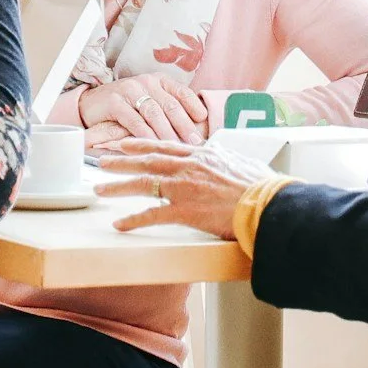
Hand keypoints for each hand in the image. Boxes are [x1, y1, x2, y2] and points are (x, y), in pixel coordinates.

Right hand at [77, 73, 208, 143]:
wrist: (91, 105)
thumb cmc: (126, 107)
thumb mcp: (149, 103)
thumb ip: (168, 111)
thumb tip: (194, 130)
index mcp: (160, 81)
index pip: (182, 92)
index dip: (194, 106)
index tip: (204, 122)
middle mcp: (147, 82)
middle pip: (171, 105)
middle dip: (185, 125)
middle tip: (195, 142)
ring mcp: (130, 90)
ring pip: (154, 113)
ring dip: (167, 133)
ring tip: (177, 147)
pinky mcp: (115, 102)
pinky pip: (134, 121)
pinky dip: (145, 135)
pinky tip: (153, 146)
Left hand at [95, 140, 271, 238]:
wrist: (268, 203)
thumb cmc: (263, 187)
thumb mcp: (244, 163)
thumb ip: (228, 159)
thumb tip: (226, 156)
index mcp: (202, 155)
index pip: (165, 146)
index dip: (142, 144)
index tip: (125, 144)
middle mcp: (189, 167)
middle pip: (147, 161)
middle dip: (121, 161)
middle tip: (101, 160)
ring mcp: (185, 187)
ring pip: (143, 183)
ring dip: (118, 186)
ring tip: (99, 188)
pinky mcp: (185, 210)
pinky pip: (152, 215)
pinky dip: (133, 220)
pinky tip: (119, 224)